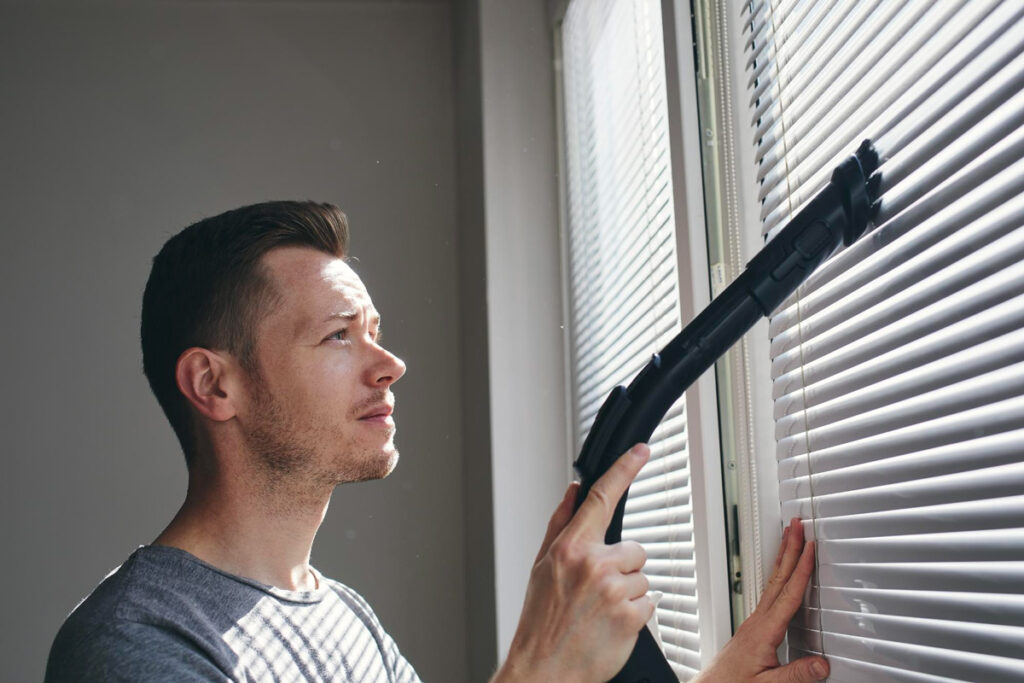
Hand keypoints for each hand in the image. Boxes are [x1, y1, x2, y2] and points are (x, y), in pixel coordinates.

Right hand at [493, 444, 653, 682]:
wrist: (543, 670)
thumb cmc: (540, 621)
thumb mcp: (542, 567)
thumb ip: (560, 525)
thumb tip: (573, 492)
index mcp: (569, 548)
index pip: (602, 497)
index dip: (624, 469)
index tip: (640, 450)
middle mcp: (593, 564)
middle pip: (634, 549)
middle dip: (623, 568)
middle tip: (598, 592)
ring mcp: (614, 590)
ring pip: (643, 578)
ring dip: (629, 594)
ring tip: (600, 612)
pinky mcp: (632, 616)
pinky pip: (649, 605)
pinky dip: (636, 617)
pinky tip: (611, 626)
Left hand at [693, 518, 828, 682]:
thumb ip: (796, 675)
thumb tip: (822, 664)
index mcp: (765, 631)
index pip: (788, 593)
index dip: (802, 568)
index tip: (810, 547)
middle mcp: (758, 621)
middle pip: (778, 577)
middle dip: (789, 548)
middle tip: (796, 524)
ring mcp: (754, 622)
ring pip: (772, 582)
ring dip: (783, 557)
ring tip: (790, 537)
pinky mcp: (753, 627)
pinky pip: (770, 593)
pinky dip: (780, 576)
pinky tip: (783, 574)